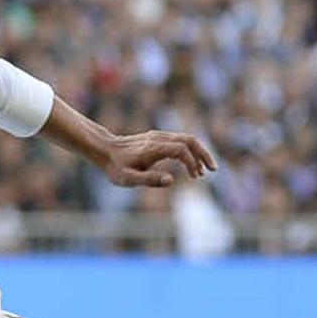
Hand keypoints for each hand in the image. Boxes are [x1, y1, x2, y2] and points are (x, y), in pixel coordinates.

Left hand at [99, 129, 216, 187]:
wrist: (104, 149)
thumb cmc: (114, 166)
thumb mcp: (128, 178)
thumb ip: (149, 179)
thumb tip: (172, 180)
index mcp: (154, 147)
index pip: (182, 149)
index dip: (192, 163)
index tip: (195, 177)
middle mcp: (158, 138)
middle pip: (189, 140)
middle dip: (203, 154)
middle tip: (213, 170)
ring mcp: (158, 136)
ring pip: (186, 139)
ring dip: (198, 153)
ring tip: (204, 171)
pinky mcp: (157, 138)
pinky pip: (179, 141)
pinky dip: (190, 151)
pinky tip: (190, 165)